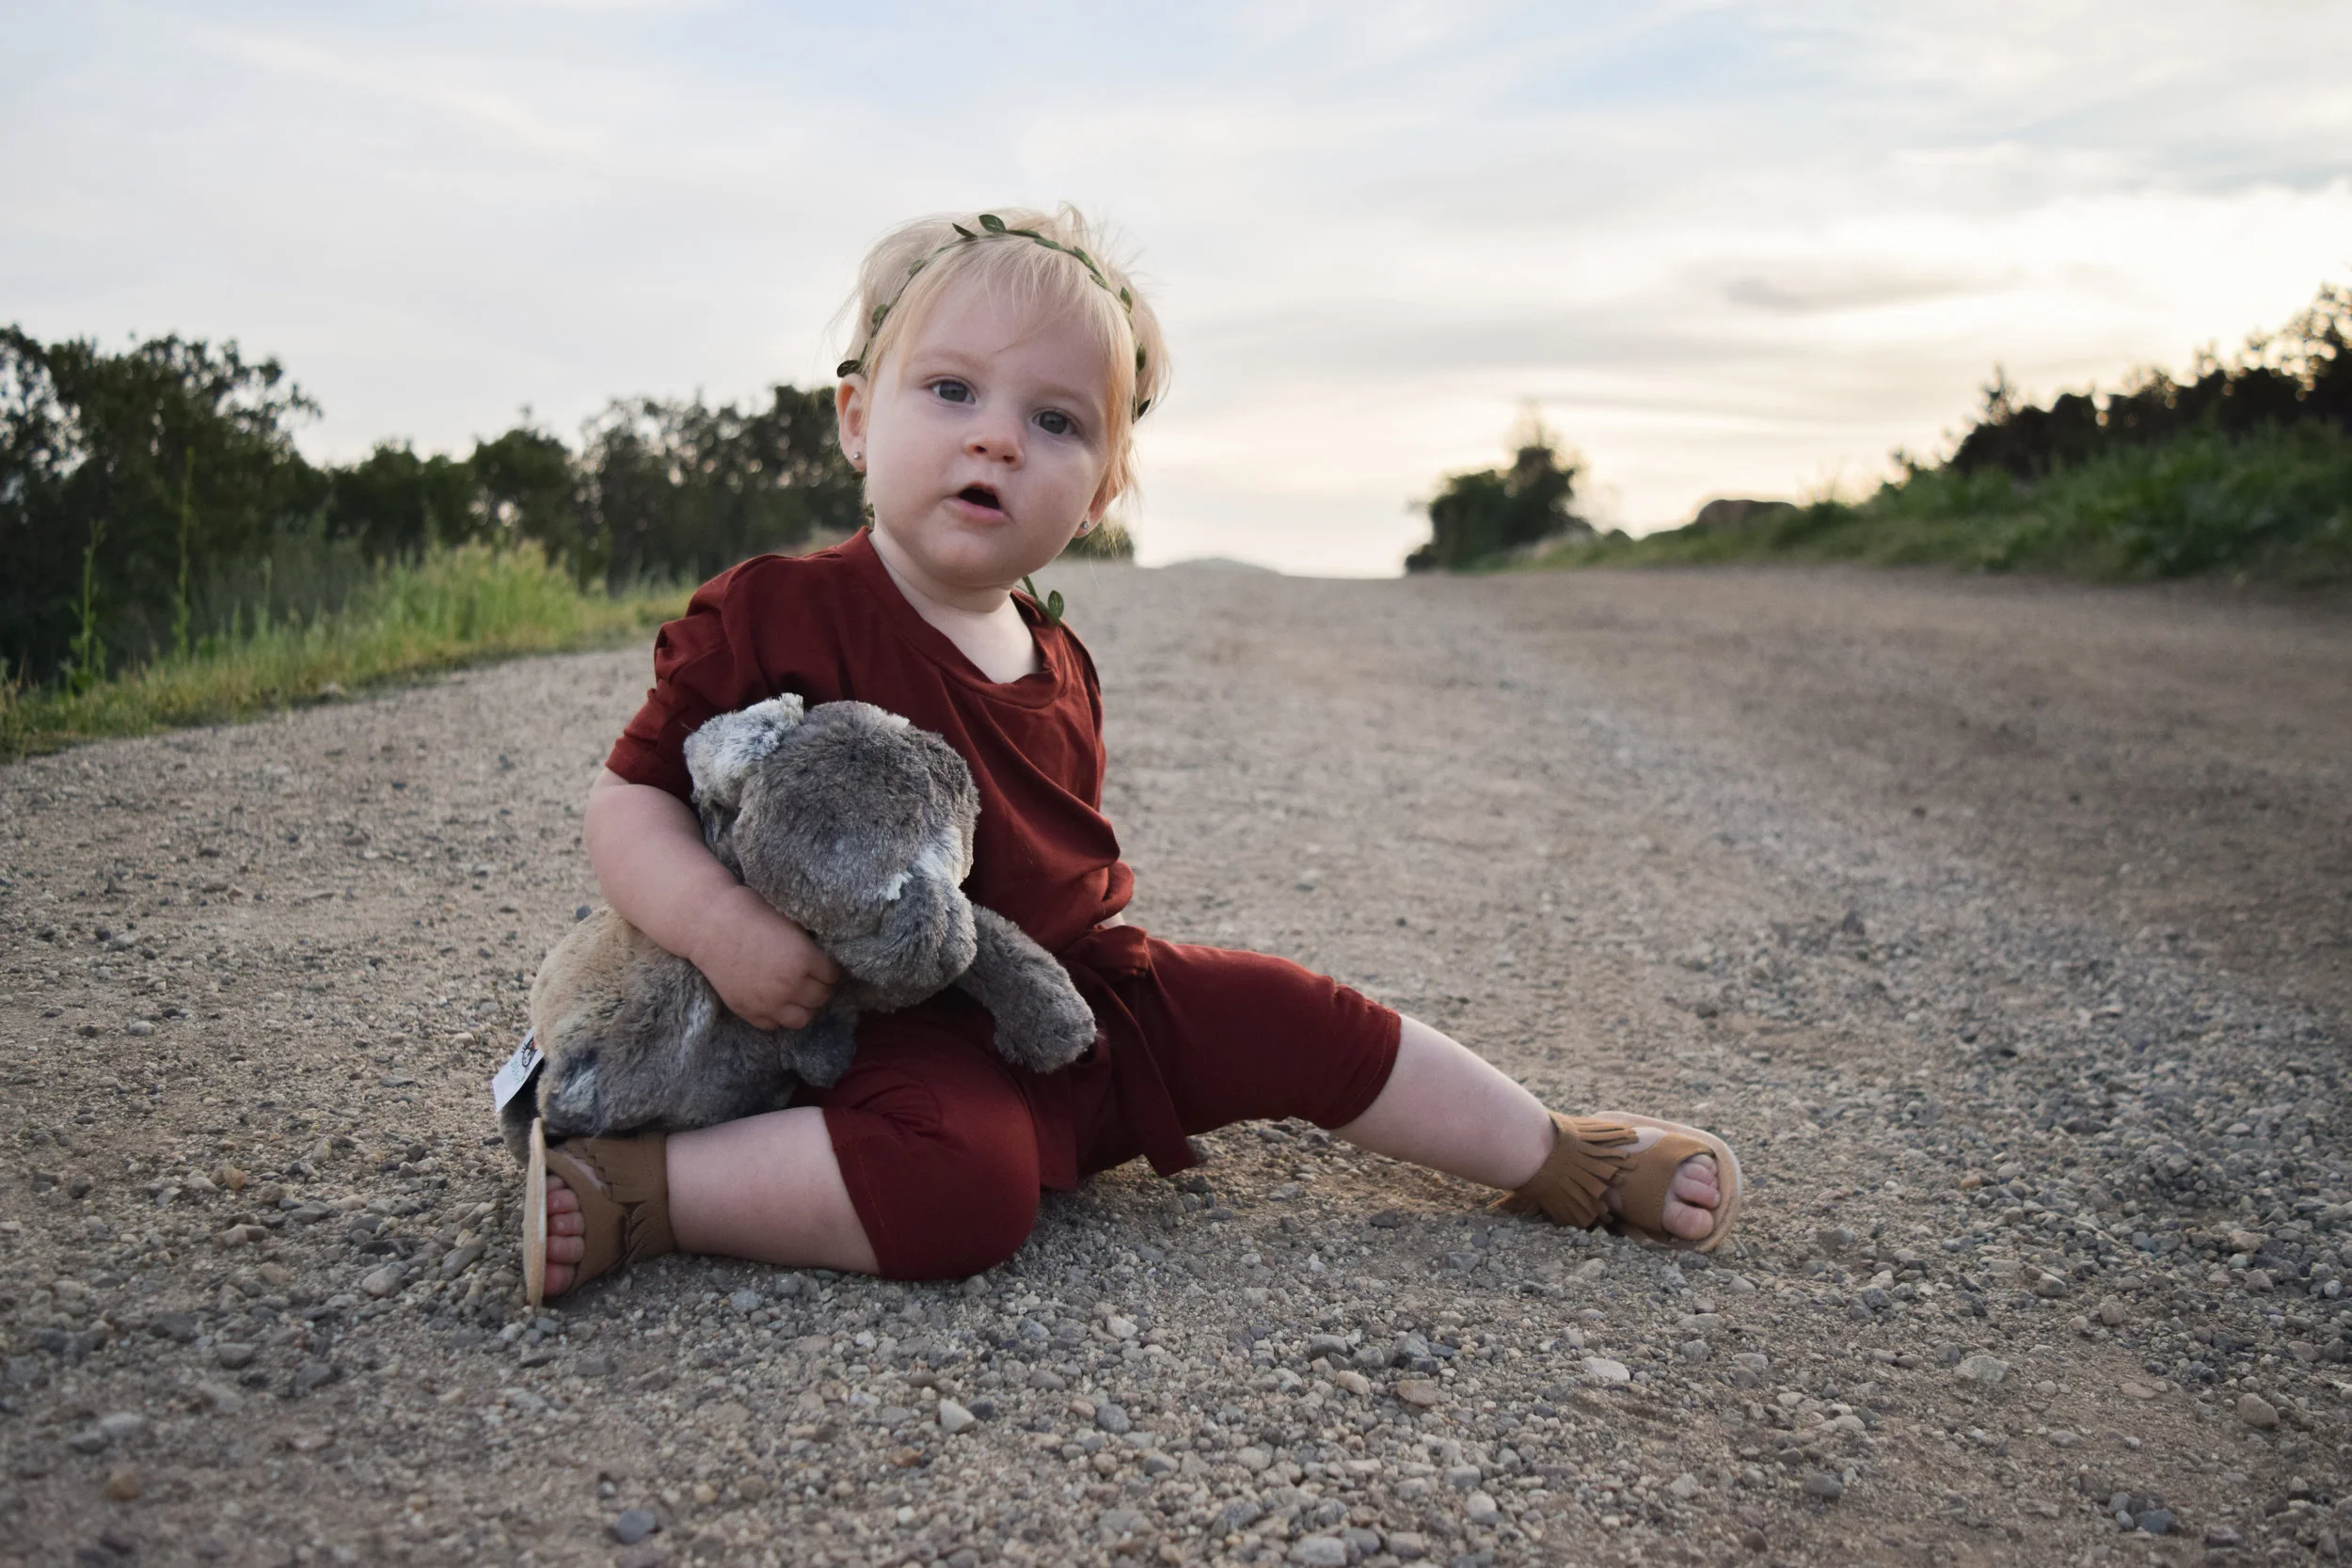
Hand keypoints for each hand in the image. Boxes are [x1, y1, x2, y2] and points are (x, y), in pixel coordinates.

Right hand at [688, 885, 840, 1029]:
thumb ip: (805, 947)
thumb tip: (816, 958)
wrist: (708, 924)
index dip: (827, 970)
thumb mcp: (788, 923)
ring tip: (796, 996)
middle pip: (821, 999)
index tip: (822, 967)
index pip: (832, 976)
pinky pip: (773, 1025)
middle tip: (811, 980)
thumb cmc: (748, 912)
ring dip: (803, 1007)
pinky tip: (774, 1002)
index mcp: (804, 959)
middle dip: (819, 988)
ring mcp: (768, 1002)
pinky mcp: (748, 1010)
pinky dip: (777, 1016)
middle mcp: (790, 985)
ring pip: (802, 1019)